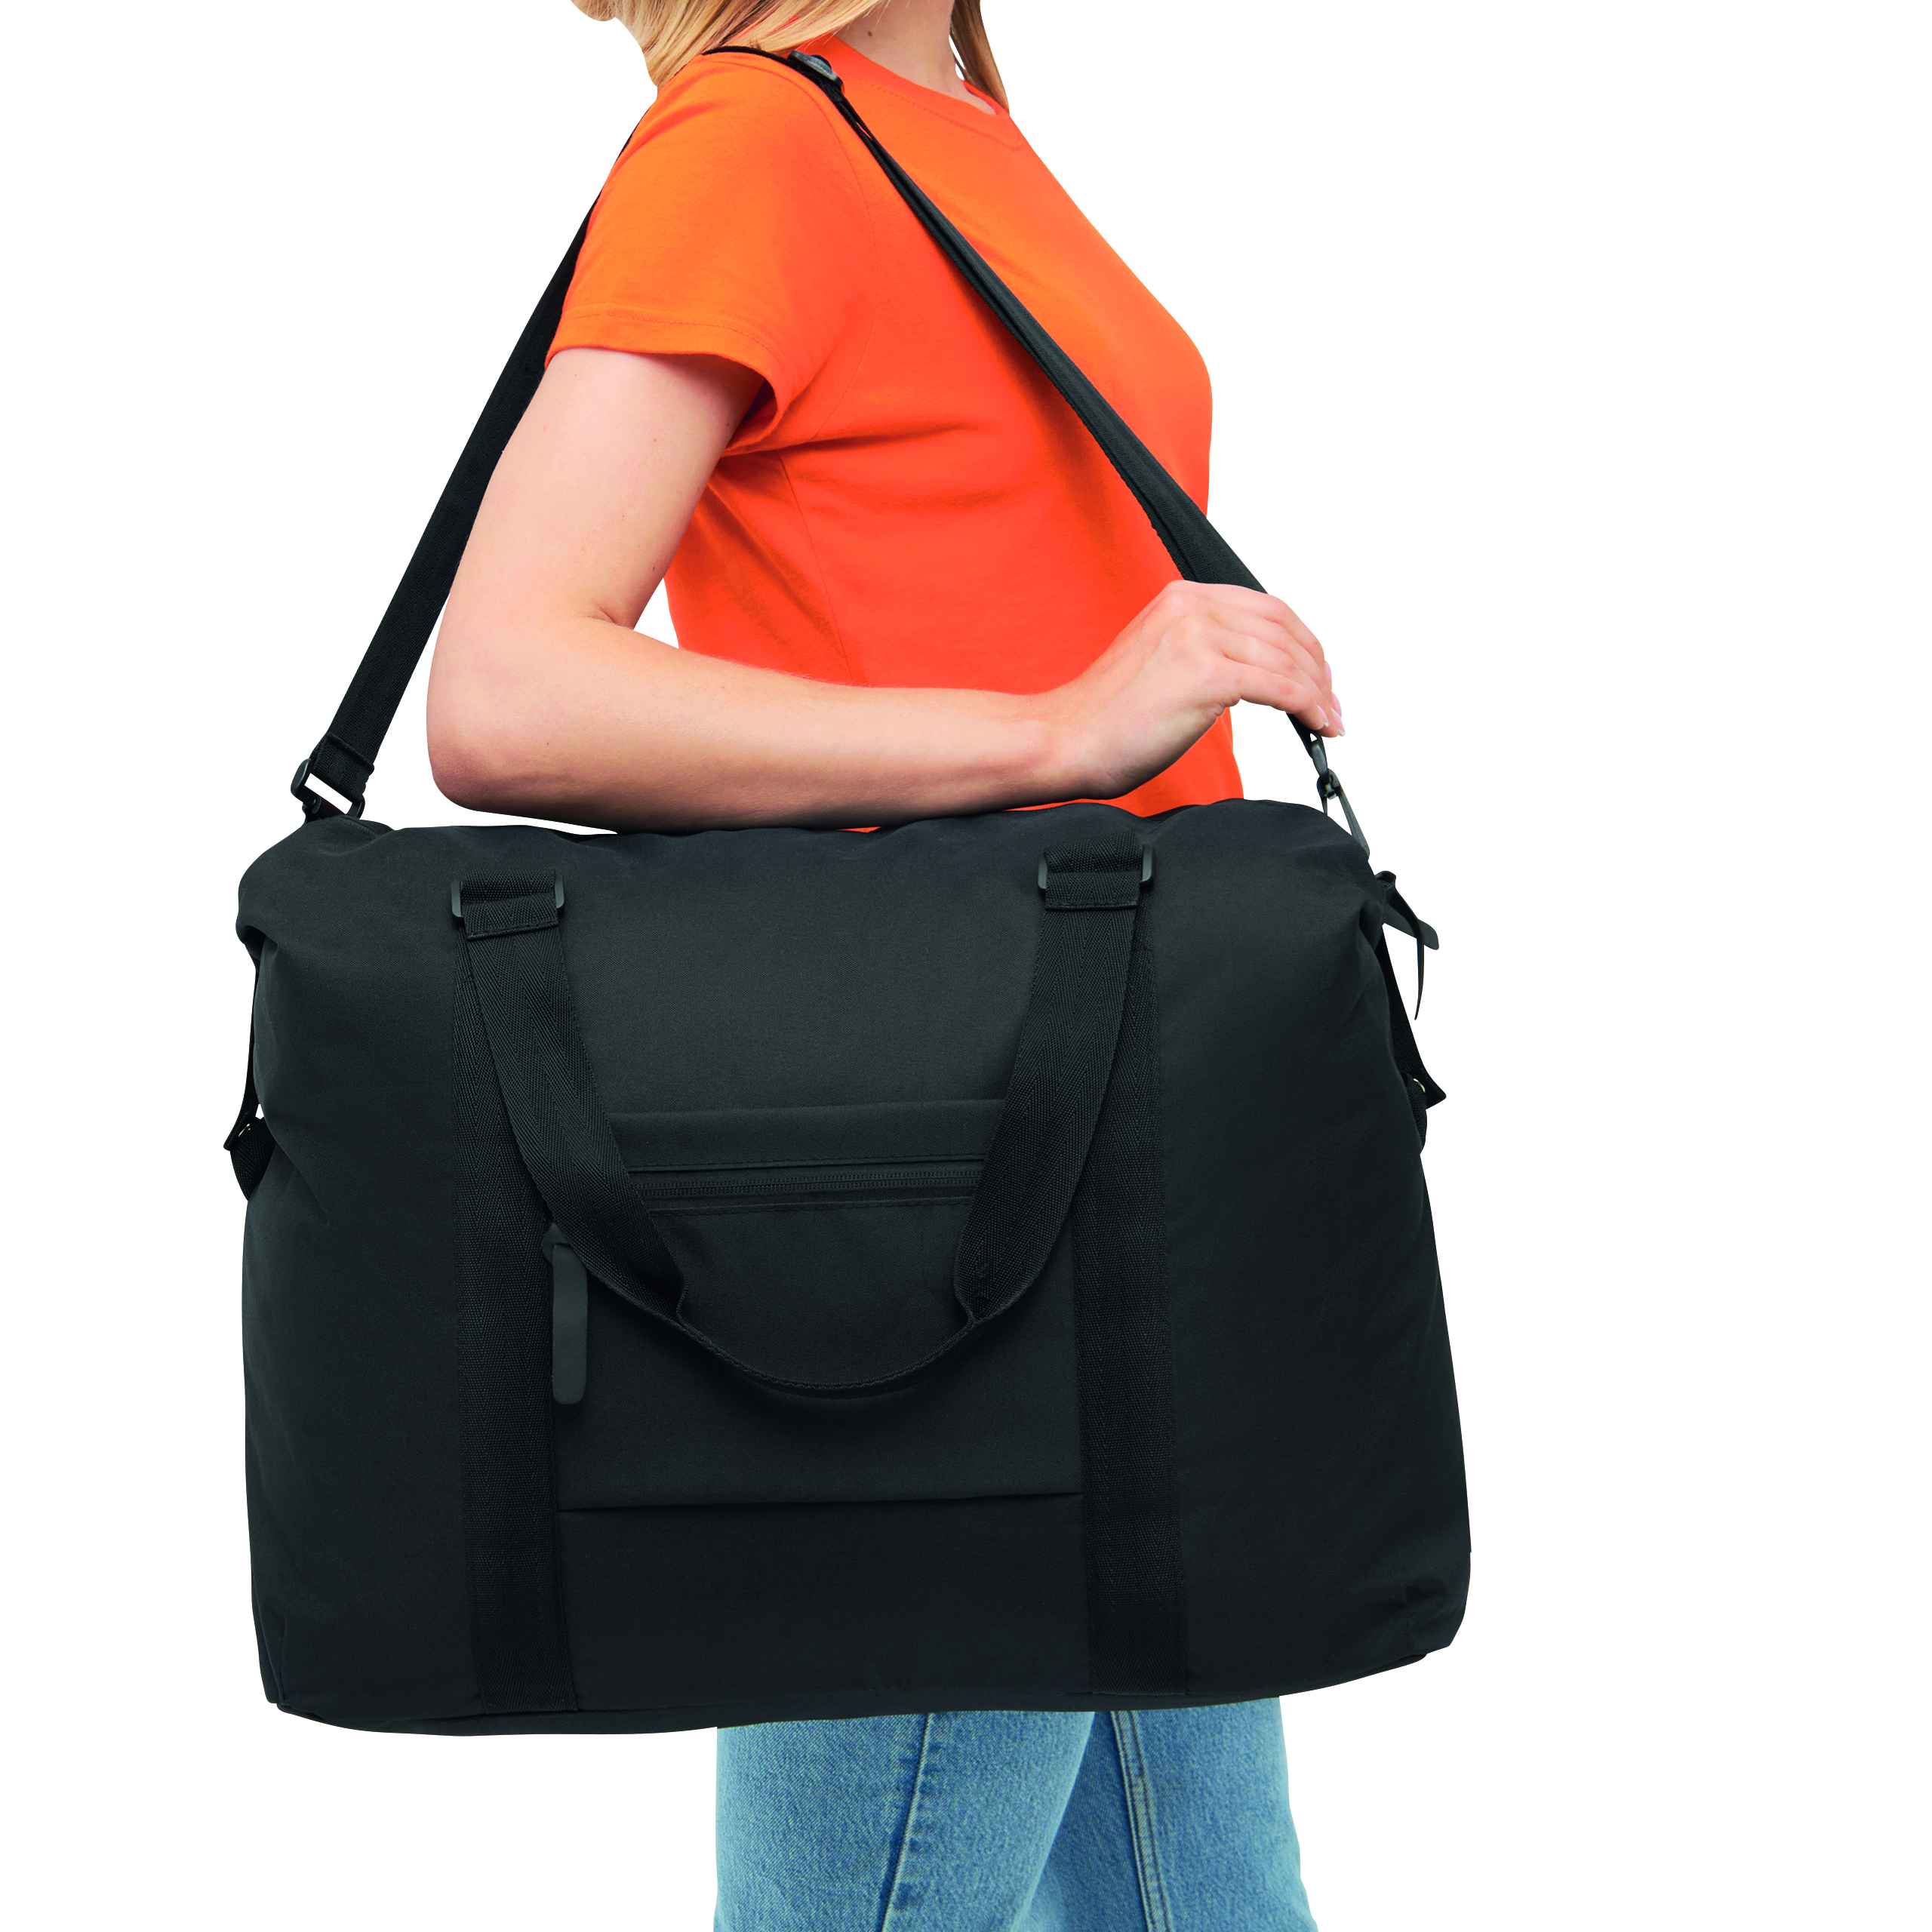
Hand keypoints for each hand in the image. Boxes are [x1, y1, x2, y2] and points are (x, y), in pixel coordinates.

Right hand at [1040, 581, 1340, 800]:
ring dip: (1319, 693)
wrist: (1065, 739)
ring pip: (1286, 659)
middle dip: (1318, 669)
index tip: (1318, 675)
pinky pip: (1278, 687)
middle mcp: (1191, 606)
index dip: (1303, 643)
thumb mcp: (1160, 660)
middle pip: (1284, 629)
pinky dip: (1307, 706)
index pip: (1266, 609)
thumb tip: (1256, 674)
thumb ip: (1203, 650)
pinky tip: (1317, 725)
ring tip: (1329, 721)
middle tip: (1332, 704)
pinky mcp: (1204, 674)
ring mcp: (1197, 637)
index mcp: (1181, 598)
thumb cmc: (1106, 717)